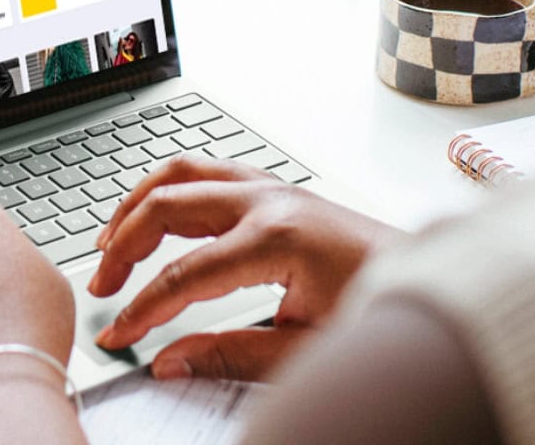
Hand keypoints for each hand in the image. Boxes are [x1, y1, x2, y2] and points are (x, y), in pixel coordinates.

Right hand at [89, 155, 400, 380]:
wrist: (434, 285)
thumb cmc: (380, 313)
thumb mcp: (304, 350)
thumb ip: (230, 356)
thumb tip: (168, 363)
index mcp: (278, 239)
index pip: (184, 274)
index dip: (142, 308)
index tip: (116, 335)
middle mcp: (271, 200)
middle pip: (170, 206)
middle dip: (124, 246)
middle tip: (101, 287)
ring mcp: (276, 188)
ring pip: (184, 172)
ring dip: (139, 203)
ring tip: (110, 242)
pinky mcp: (280, 189)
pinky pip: (211, 171)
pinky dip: (172, 189)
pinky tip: (156, 213)